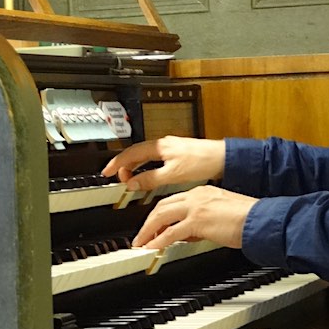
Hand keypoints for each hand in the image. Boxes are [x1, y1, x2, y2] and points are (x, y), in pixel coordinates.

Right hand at [102, 136, 225, 190]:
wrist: (222, 158)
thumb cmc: (202, 162)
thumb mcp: (173, 175)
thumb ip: (151, 179)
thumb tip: (133, 183)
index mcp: (159, 146)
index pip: (131, 153)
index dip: (117, 163)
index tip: (106, 172)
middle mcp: (163, 144)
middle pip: (136, 153)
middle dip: (124, 165)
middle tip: (117, 177)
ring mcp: (170, 148)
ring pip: (146, 155)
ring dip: (136, 166)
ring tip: (130, 178)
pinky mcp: (178, 153)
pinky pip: (155, 158)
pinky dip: (147, 166)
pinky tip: (149, 175)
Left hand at [132, 185, 257, 249]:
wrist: (259, 219)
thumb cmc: (247, 218)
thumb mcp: (219, 215)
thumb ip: (201, 222)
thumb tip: (187, 234)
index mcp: (202, 192)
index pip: (173, 200)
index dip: (159, 214)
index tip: (153, 226)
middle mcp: (196, 196)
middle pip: (162, 206)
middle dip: (148, 222)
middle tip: (141, 236)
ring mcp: (196, 207)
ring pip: (161, 215)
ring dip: (148, 231)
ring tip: (141, 243)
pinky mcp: (197, 221)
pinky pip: (171, 232)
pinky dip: (158, 241)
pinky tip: (152, 248)